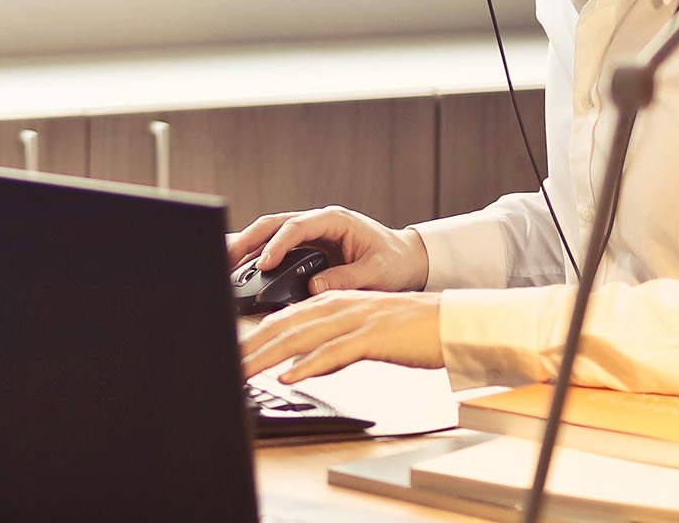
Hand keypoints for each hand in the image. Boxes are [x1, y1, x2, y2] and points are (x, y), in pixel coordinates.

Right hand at [225, 205, 429, 293]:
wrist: (405, 259)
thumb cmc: (394, 261)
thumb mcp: (376, 272)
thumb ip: (346, 278)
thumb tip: (313, 287)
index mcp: (334, 220)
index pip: (296, 227)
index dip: (277, 245)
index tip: (264, 265)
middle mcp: (318, 223)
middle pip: (273, 224)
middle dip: (247, 240)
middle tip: (226, 260)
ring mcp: (310, 234)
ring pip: (268, 234)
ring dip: (247, 248)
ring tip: (225, 267)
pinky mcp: (306, 248)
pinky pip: (275, 249)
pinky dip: (257, 258)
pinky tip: (242, 273)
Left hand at [241, 290, 442, 381]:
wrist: (453, 323)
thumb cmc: (412, 331)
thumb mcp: (364, 334)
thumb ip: (332, 345)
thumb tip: (302, 365)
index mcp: (337, 302)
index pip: (285, 319)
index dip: (255, 336)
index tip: (233, 354)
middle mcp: (341, 305)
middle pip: (285, 325)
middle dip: (251, 346)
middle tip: (226, 364)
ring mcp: (357, 319)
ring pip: (302, 336)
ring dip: (268, 356)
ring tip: (243, 372)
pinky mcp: (374, 336)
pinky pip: (335, 351)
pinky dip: (309, 364)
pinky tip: (289, 375)